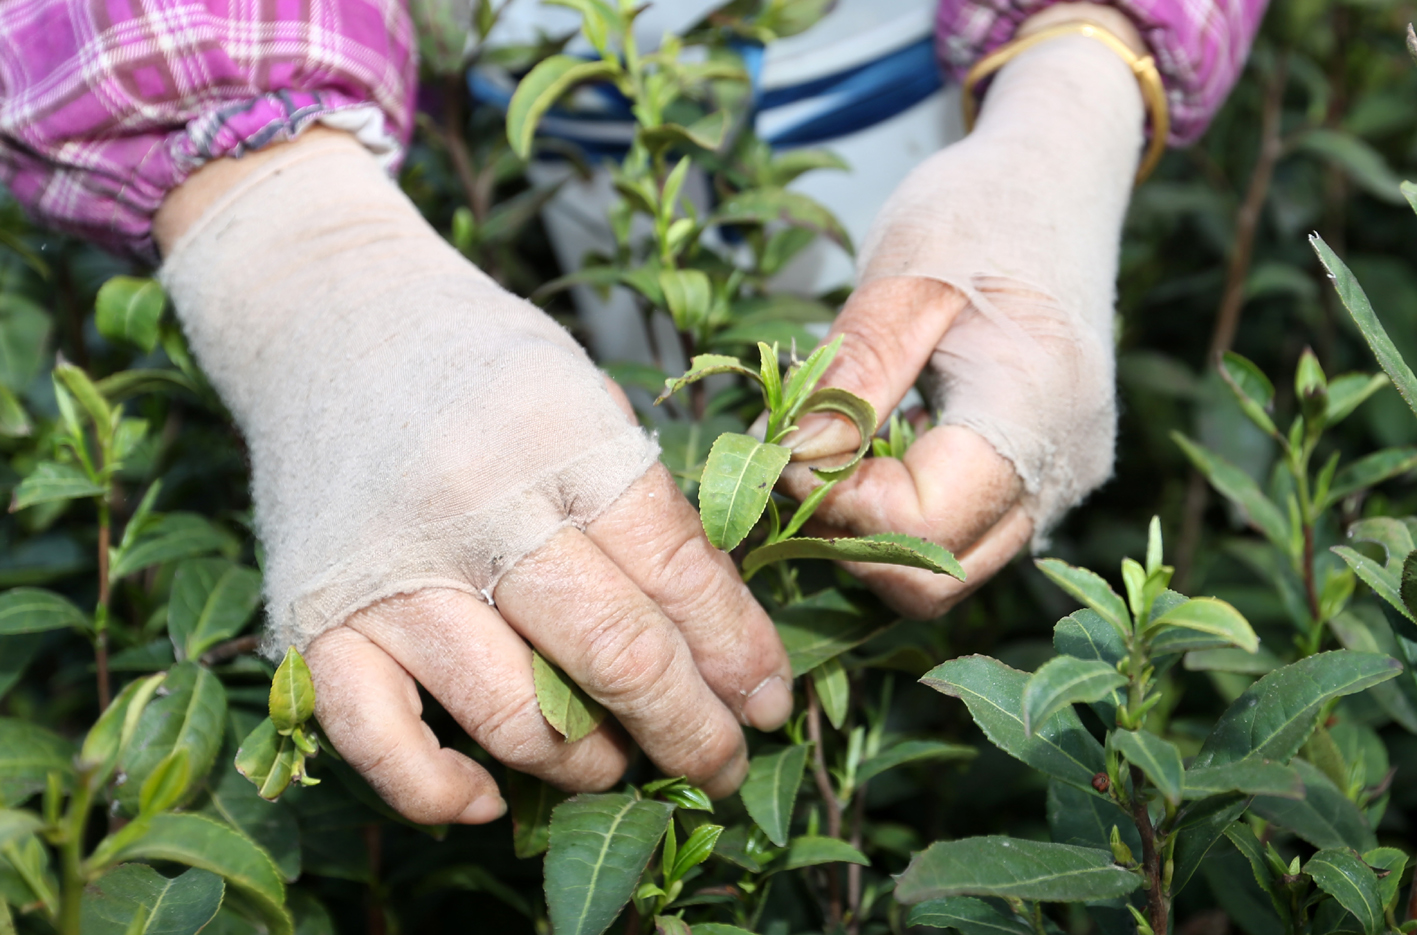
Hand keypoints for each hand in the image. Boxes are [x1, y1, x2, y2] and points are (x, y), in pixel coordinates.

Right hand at [156, 130, 792, 824]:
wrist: (327, 317)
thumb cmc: (477, 361)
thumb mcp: (584, 396)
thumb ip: (644, 504)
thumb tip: (721, 633)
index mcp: (564, 442)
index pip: (679, 573)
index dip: (740, 653)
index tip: (770, 704)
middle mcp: (480, 509)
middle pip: (617, 656)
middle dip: (691, 731)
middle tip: (723, 764)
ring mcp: (391, 571)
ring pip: (515, 716)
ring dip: (585, 766)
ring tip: (618, 764)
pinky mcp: (315, 617)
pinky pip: (381, 744)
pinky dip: (442, 793)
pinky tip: (489, 798)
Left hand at [778, 19, 1148, 616]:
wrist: (1061, 181)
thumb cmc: (984, 210)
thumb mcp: (903, 271)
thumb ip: (851, 376)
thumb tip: (788, 462)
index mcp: (1033, 410)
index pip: (917, 522)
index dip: (830, 502)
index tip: (779, 447)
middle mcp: (1061, 468)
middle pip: (934, 576)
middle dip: (843, 537)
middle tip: (790, 466)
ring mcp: (1061, 481)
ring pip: (946, 567)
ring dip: (868, 532)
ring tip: (824, 455)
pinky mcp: (1045, 478)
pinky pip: (964, 534)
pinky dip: (901, 514)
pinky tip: (869, 453)